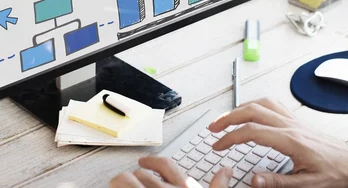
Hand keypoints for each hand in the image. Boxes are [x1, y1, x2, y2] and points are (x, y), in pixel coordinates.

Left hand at [109, 156, 232, 186]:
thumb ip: (218, 187)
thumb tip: (226, 171)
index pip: (165, 165)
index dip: (152, 161)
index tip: (143, 162)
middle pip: (142, 172)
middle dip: (136, 177)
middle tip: (134, 184)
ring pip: (124, 180)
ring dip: (121, 183)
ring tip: (121, 187)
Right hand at [208, 98, 347, 187]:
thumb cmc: (336, 174)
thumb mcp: (307, 185)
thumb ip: (278, 182)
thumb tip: (253, 180)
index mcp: (290, 140)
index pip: (252, 131)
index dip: (230, 137)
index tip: (218, 145)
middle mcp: (291, 126)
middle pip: (252, 110)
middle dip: (229, 117)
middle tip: (213, 127)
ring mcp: (294, 121)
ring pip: (262, 103)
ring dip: (241, 108)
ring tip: (226, 118)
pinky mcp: (298, 122)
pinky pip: (273, 105)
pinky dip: (256, 105)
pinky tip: (252, 111)